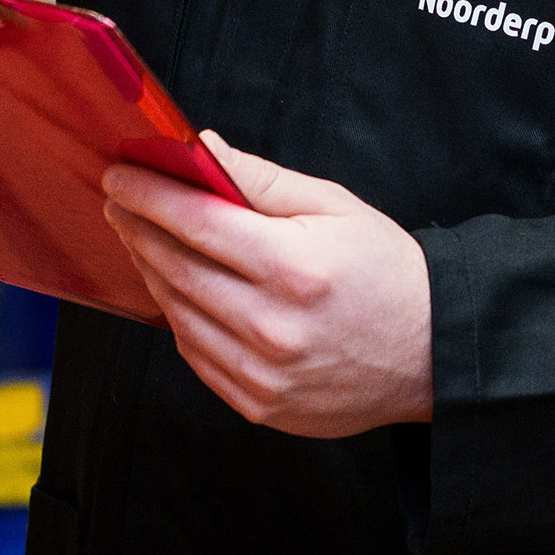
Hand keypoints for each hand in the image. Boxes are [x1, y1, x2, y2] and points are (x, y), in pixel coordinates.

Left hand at [101, 135, 433, 438]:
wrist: (434, 352)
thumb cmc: (386, 272)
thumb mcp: (335, 207)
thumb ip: (262, 179)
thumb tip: (201, 150)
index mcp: (293, 267)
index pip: (194, 221)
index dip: (148, 194)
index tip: (120, 176)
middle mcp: (272, 325)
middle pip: (175, 267)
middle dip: (138, 228)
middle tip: (120, 203)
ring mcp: (263, 373)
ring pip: (177, 314)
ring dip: (152, 272)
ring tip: (144, 242)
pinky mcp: (259, 404)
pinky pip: (195, 356)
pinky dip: (179, 318)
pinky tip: (178, 291)